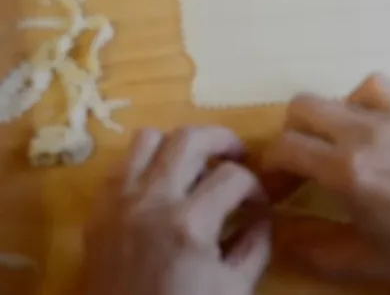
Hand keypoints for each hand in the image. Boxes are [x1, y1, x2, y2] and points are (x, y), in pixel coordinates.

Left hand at [80, 126, 270, 294]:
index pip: (234, 177)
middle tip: (237, 155)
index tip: (258, 205)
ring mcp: (120, 204)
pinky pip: (121, 164)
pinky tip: (162, 181)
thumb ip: (255, 245)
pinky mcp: (98, 212)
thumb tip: (262, 214)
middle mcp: (153, 202)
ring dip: (178, 144)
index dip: (255, 187)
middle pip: (191, 138)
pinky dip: (145, 162)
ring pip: (149, 138)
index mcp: (190, 225)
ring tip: (196, 161)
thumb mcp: (235, 291)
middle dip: (223, 140)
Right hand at [263, 74, 389, 279]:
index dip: (270, 167)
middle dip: (289, 136)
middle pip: (300, 108)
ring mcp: (389, 115)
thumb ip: (312, 247)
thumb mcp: (364, 259)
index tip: (277, 188)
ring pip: (331, 95)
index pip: (285, 146)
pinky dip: (357, 101)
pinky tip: (364, 126)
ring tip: (332, 150)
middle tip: (299, 167)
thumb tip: (276, 234)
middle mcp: (363, 133)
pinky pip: (371, 86)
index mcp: (348, 171)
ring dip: (320, 121)